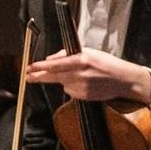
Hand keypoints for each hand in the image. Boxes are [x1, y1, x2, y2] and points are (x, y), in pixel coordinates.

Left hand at [26, 49, 150, 102]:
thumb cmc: (106, 63)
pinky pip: (71, 91)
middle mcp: (80, 74)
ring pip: (63, 84)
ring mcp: (81, 87)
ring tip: (83, 76)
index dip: (40, 67)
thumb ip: (67, 55)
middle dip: (38, 77)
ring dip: (65, 80)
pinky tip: (87, 83)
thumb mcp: (88, 53)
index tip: (29, 67)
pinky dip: (74, 87)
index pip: (55, 64)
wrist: (124, 80)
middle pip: (53, 76)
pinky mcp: (83, 96)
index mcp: (81, 60)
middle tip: (27, 77)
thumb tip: (49, 59)